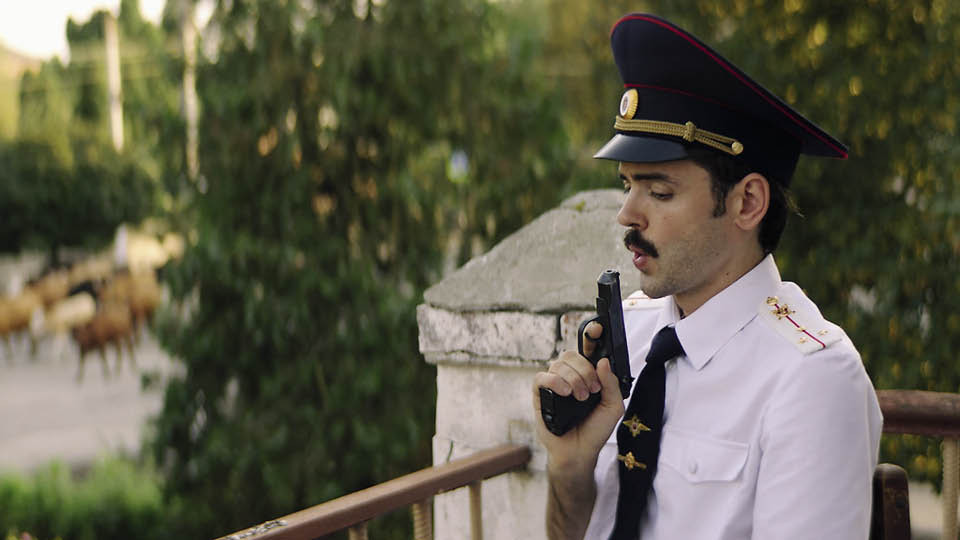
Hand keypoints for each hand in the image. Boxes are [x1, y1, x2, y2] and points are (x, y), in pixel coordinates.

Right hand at [533, 322, 624, 474]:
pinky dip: (555, 381)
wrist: (579, 452)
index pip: (587, 349)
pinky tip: (565, 393)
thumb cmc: (596, 430)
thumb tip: (603, 362)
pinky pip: (542, 377)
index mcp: (587, 374)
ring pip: (558, 364)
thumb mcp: (613, 406)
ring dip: (573, 379)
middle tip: (592, 389)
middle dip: (584, 369)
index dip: (590, 334)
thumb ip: (612, 384)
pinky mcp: (540, 394)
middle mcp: (569, 376)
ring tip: (580, 398)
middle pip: (571, 354)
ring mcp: (554, 384)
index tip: (597, 327)